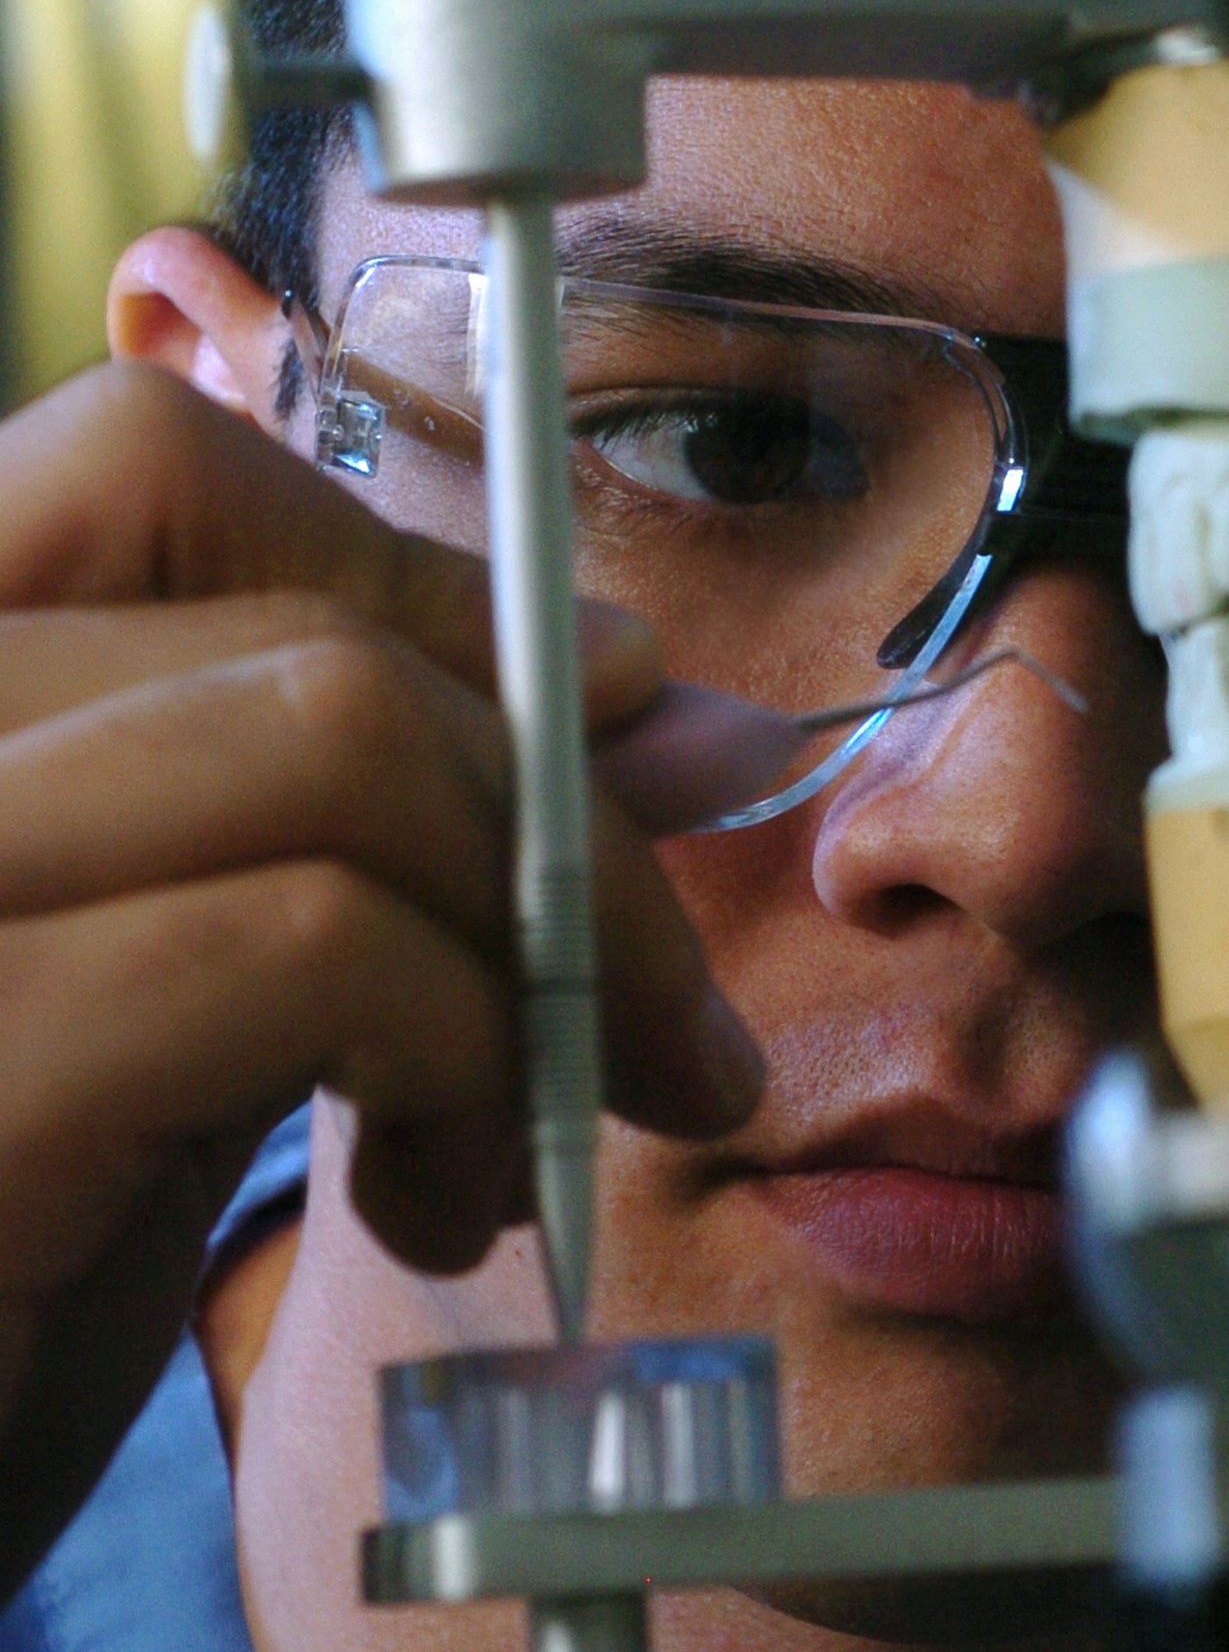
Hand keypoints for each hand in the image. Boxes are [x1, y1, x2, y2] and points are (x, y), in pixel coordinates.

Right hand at [0, 364, 763, 1596]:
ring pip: (336, 738)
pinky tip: (445, 1196)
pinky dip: (472, 1052)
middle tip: (651, 1015)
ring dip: (539, 949)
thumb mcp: (180, 994)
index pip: (136, 466)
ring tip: (516, 1140)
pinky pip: (314, 945)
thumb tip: (658, 685)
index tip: (596, 727)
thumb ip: (363, 822)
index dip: (402, 576)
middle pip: (298, 626)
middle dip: (556, 818)